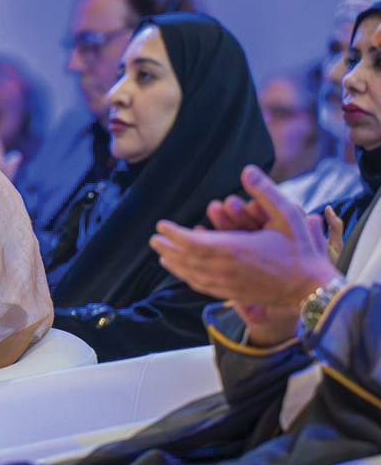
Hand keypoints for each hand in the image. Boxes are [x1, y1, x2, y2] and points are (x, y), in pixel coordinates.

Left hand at [150, 166, 341, 310]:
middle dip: (168, 248)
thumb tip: (247, 170)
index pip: (193, 241)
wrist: (310, 287)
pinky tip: (184, 275)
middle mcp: (226, 268)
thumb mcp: (287, 214)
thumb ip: (265, 191)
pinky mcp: (234, 295)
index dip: (174, 234)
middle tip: (154, 240)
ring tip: (162, 256)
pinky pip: (204, 287)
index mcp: (234, 248)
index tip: (161, 226)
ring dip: (175, 264)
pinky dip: (189, 279)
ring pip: (192, 275)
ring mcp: (228, 284)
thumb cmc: (300, 249)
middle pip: (187, 258)